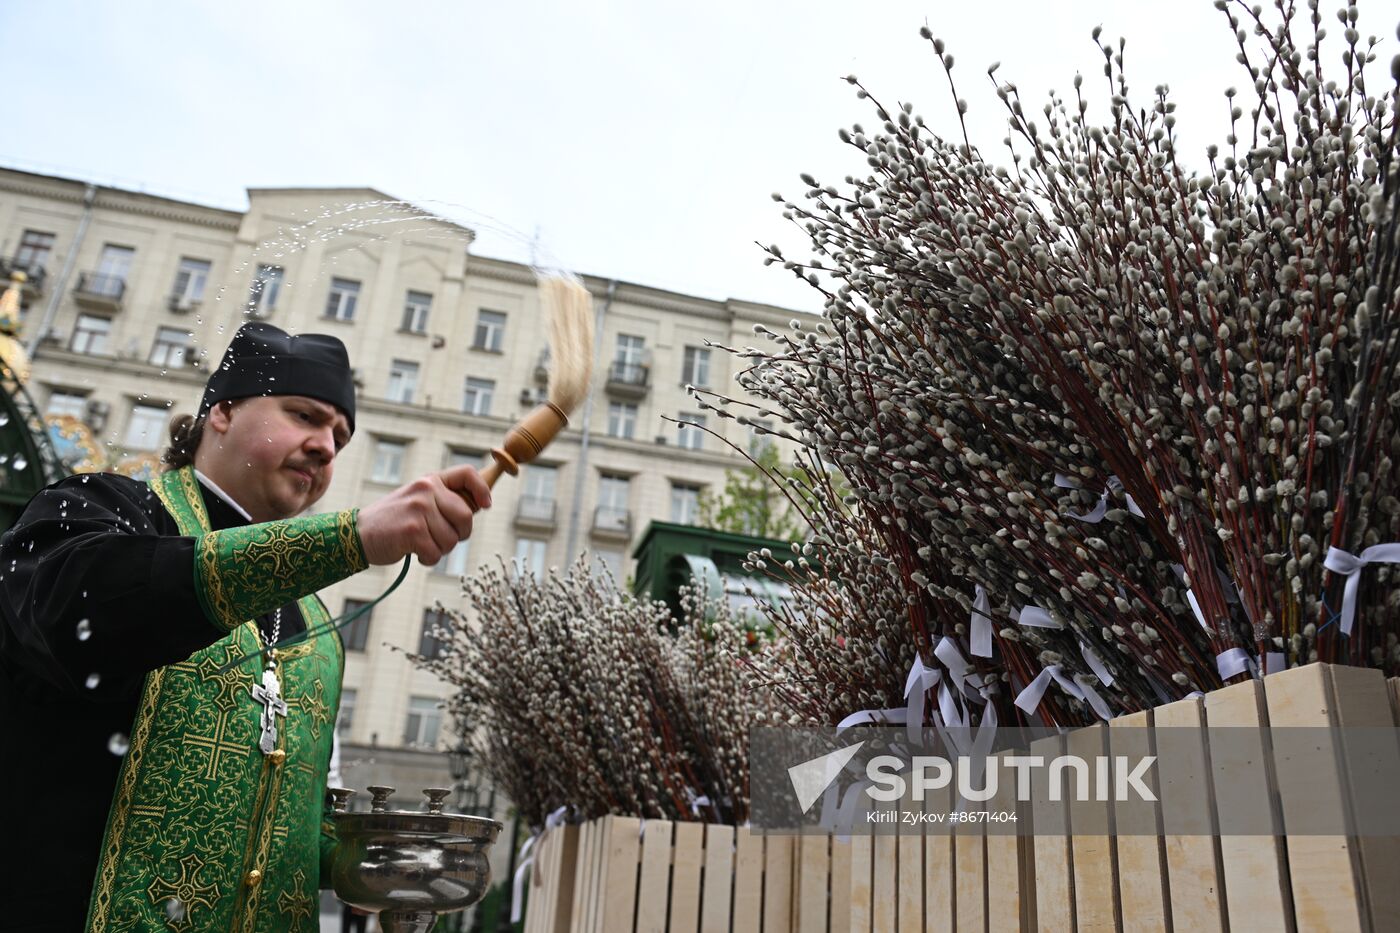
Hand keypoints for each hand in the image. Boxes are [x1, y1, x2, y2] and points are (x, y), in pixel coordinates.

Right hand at [355, 464, 490, 565]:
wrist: (357, 534)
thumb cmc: (394, 521)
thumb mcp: (419, 501)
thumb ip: (445, 501)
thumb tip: (481, 505)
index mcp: (430, 480)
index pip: (467, 473)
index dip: (482, 490)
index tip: (486, 506)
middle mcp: (426, 490)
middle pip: (466, 517)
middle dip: (459, 534)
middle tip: (439, 537)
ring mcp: (419, 509)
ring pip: (452, 540)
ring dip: (440, 549)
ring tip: (421, 543)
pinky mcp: (413, 531)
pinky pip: (436, 553)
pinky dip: (428, 559)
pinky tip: (414, 552)